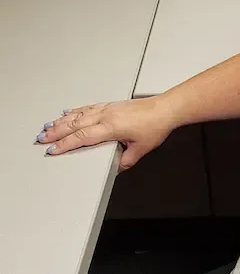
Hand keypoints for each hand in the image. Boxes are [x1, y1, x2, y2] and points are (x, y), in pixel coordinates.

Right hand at [35, 95, 177, 170]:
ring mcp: (108, 108)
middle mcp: (106, 116)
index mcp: (111, 127)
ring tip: (47, 126)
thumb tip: (116, 169)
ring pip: (79, 114)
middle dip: (56, 132)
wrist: (165, 109)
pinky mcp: (111, 105)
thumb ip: (126, 160)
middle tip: (41, 138)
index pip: (82, 137)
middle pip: (75, 124)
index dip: (65, 144)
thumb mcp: (141, 149)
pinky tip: (67, 112)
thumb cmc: (155, 126)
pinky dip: (75, 110)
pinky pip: (88, 107)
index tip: (53, 150)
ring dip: (62, 121)